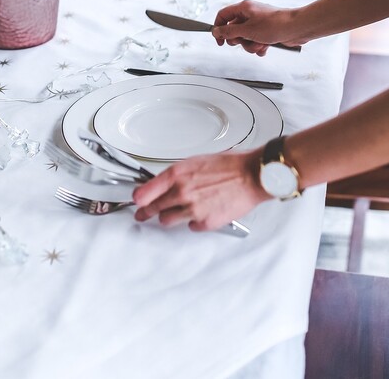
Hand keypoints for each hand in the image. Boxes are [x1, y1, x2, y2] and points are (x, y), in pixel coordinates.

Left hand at [133, 148, 269, 231]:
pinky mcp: (205, 222)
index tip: (137, 201)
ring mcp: (192, 209)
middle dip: (146, 212)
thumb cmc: (229, 165)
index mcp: (177, 174)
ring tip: (175, 212)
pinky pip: (190, 226)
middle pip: (153, 209)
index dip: (138, 198)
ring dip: (169, 217)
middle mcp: (181, 192)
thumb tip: (167, 183)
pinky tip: (200, 212)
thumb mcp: (196, 161)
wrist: (251, 175)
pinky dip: (193, 221)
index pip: (145, 192)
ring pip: (167, 220)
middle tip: (142, 214)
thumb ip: (179, 175)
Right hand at [212, 0, 302, 55]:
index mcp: (244, 8)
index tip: (219, 40)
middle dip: (238, 40)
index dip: (219, 28)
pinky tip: (265, 47)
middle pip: (234, 30)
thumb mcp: (247, 30)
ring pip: (245, 38)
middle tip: (244, 41)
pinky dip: (259, 47)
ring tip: (259, 44)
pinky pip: (255, 42)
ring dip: (250, 45)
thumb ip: (229, 32)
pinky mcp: (266, 32)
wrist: (296, 28)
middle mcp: (250, 14)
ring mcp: (258, 23)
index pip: (223, 15)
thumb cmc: (275, 24)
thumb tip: (216, 31)